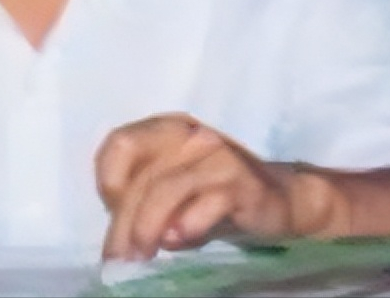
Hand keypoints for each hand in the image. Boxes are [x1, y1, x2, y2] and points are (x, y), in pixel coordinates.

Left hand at [95, 113, 295, 260]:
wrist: (280, 200)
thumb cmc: (214, 196)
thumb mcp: (173, 191)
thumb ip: (145, 201)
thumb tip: (120, 241)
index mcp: (166, 129)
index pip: (120, 144)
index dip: (108, 179)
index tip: (112, 212)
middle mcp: (189, 135)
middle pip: (142, 177)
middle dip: (124, 223)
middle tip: (119, 259)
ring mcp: (216, 155)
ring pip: (167, 189)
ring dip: (147, 228)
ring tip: (141, 257)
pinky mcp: (240, 182)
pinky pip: (206, 201)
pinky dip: (187, 224)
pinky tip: (177, 240)